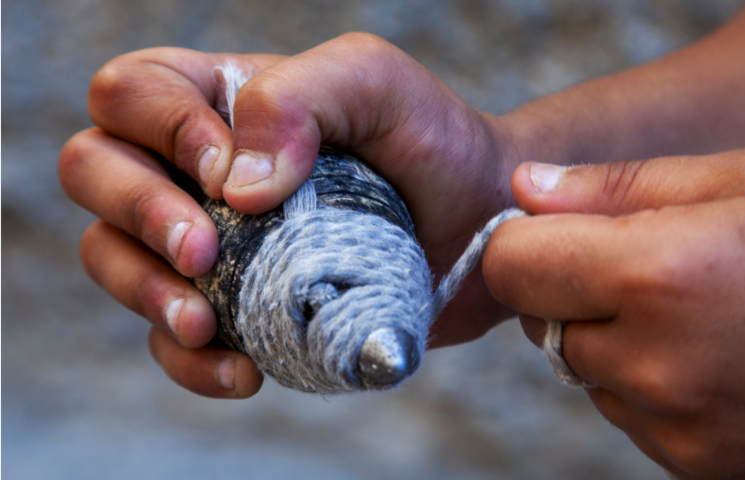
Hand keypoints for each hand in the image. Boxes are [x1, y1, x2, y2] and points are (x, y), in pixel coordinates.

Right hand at [59, 35, 518, 398]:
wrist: (483, 226)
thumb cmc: (433, 144)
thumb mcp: (377, 85)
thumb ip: (300, 97)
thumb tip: (233, 189)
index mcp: (221, 99)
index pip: (132, 95)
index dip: (158, 132)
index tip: (229, 177)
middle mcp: (199, 168)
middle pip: (94, 170)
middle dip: (136, 213)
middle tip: (203, 252)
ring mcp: (211, 241)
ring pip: (112, 256)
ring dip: (144, 293)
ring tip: (206, 324)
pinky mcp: (236, 307)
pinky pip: (170, 340)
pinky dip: (191, 362)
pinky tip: (243, 371)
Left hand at [483, 149, 744, 478]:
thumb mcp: (739, 177)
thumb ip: (613, 187)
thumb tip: (523, 190)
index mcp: (659, 275)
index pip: (512, 265)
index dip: (524, 241)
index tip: (557, 229)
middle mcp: (657, 365)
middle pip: (543, 323)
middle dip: (577, 290)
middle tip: (658, 266)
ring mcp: (678, 428)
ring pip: (587, 373)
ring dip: (618, 341)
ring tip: (705, 313)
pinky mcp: (698, 468)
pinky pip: (631, 415)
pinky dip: (651, 385)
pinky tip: (720, 359)